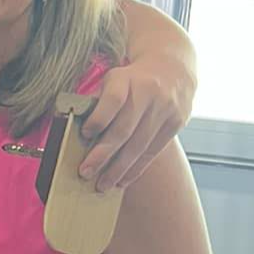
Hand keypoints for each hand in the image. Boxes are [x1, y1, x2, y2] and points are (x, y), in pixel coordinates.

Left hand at [81, 55, 194, 191]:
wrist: (172, 69)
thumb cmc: (132, 79)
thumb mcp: (114, 79)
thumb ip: (99, 100)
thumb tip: (77, 130)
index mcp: (126, 78)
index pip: (113, 100)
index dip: (98, 119)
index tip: (84, 135)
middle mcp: (148, 93)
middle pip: (124, 129)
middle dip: (103, 154)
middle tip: (85, 172)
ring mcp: (165, 109)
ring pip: (139, 145)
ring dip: (118, 169)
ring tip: (101, 185)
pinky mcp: (176, 123)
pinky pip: (153, 151)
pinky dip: (136, 168)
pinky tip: (122, 180)